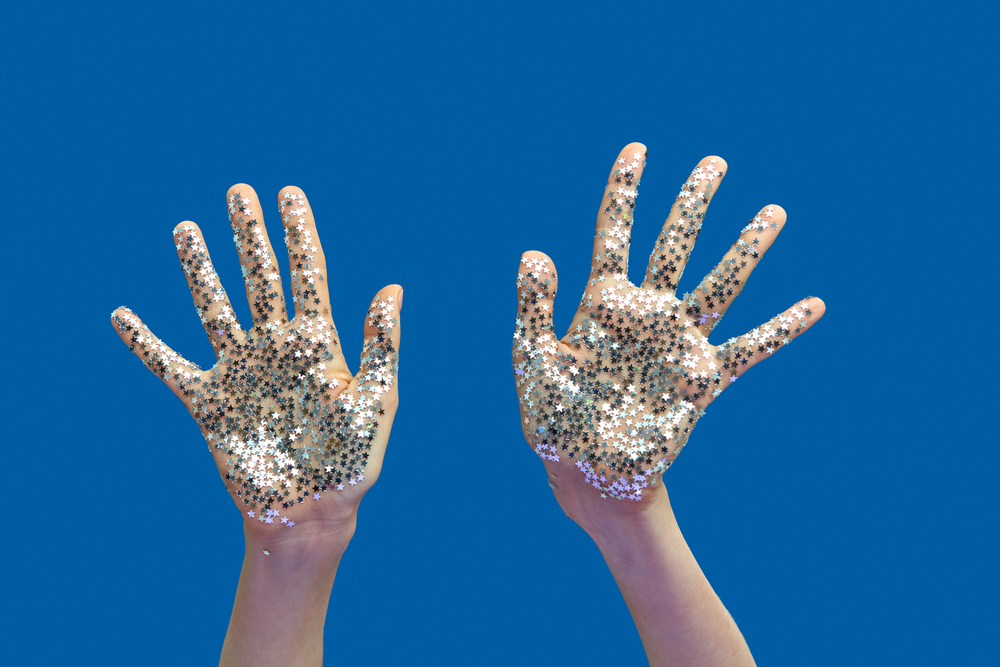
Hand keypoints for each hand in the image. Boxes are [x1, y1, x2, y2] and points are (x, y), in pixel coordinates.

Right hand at [112, 185, 401, 543]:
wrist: (310, 512)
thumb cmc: (351, 461)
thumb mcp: (374, 400)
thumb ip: (381, 345)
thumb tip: (393, 287)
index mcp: (317, 342)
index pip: (307, 274)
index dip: (299, 233)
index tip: (289, 193)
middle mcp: (275, 347)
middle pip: (260, 278)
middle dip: (250, 235)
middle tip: (238, 191)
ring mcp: (240, 371)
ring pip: (214, 308)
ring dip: (200, 270)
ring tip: (185, 228)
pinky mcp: (209, 402)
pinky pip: (169, 366)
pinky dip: (144, 343)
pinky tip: (122, 316)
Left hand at [512, 143, 823, 518]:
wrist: (585, 474)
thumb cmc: (554, 419)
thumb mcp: (535, 363)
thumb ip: (535, 309)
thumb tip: (534, 251)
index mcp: (602, 303)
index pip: (614, 233)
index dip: (625, 191)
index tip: (638, 149)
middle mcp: (646, 313)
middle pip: (674, 245)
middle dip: (693, 203)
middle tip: (716, 163)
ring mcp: (677, 343)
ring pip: (718, 284)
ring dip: (745, 250)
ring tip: (772, 212)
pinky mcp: (701, 380)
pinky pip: (750, 349)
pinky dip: (781, 329)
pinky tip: (814, 305)